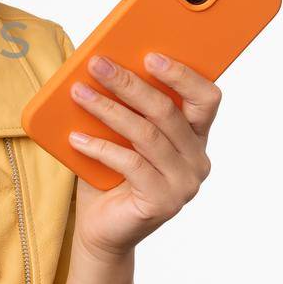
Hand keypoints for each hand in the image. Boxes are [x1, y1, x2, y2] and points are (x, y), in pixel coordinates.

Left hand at [65, 52, 221, 262]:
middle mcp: (197, 159)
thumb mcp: (118, 135)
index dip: (181, 74)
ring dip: (108, 110)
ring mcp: (184, 184)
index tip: (150, 54)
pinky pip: (131, 164)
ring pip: (147, 134)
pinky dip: (100, 148)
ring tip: (78, 93)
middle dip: (130, 83)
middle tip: (98, 65)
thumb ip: (124, 106)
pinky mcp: (163, 202)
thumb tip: (103, 63)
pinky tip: (75, 137)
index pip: (206, 98)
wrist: (101, 229)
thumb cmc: (109, 175)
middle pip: (168, 111)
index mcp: (195, 137)